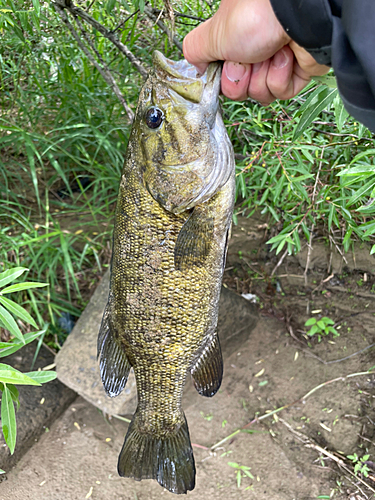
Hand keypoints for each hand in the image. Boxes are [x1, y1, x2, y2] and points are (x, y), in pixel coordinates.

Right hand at [183, 0, 328, 103]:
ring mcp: (277, 61)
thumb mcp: (213, 33)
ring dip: (263, 76)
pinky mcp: (298, 71)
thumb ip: (195, 51)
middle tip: (250, 57)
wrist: (296, 16)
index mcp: (235, 40)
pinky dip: (281, 77)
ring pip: (261, 93)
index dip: (224, 76)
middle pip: (240, 89)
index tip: (228, 62)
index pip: (222, 76)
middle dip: (243, 78)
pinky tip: (286, 57)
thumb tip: (197, 68)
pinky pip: (282, 92)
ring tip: (271, 52)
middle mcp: (255, 50)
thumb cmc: (256, 14)